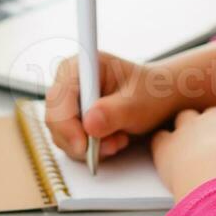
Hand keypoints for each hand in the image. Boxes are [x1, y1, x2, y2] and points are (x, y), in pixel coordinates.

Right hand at [44, 52, 178, 162]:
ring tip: (119, 139)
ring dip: (90, 147)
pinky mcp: (73, 119)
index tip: (84, 145)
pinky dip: (92, 149)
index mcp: (82, 66)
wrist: (159, 98)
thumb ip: (114, 112)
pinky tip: (114, 140)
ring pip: (62, 135)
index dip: (66, 124)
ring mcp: (70, 102)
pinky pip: (71, 142)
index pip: (60, 97)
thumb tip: (89, 124)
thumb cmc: (150, 92)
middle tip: (114, 144)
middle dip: (82, 140)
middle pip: (56, 119)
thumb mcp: (138, 103)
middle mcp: (70, 82)